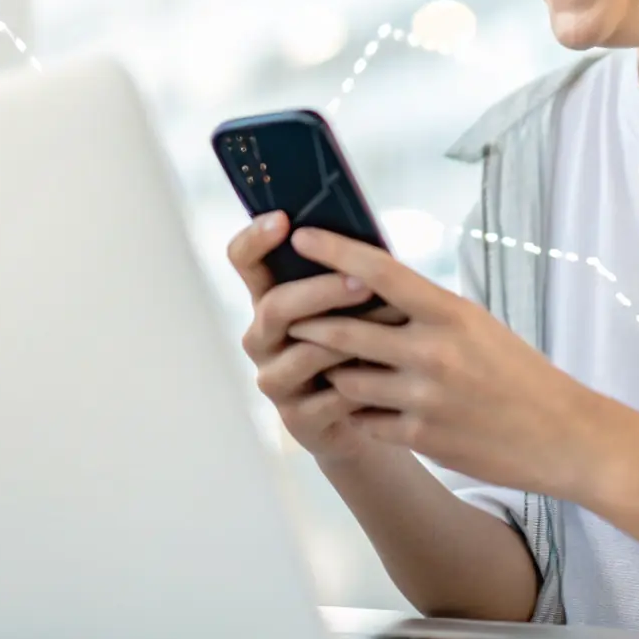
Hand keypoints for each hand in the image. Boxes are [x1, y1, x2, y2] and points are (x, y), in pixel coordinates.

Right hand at [228, 212, 390, 463]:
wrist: (366, 415)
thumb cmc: (363, 342)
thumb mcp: (352, 303)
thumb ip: (349, 272)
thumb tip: (370, 238)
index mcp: (269, 298)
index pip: (244, 260)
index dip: (256, 238)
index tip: (283, 220)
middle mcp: (261, 337)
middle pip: (275, 306)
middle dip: (322, 291)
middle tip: (363, 281)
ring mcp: (274, 379)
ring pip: (305, 352)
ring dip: (351, 337)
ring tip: (393, 324)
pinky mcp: (297, 419)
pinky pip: (330, 396)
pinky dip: (364, 381)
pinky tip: (391, 373)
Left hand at [283, 226, 605, 495]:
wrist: (561, 435)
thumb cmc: (517, 372)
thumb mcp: (478, 325)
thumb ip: (427, 311)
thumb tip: (375, 288)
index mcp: (450, 312)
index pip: (381, 272)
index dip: (335, 252)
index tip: (302, 238)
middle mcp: (433, 351)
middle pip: (345, 330)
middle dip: (310, 324)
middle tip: (289, 316)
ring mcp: (424, 397)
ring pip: (347, 379)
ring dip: (335, 374)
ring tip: (333, 367)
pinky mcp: (421, 437)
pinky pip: (366, 421)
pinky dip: (361, 413)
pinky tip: (368, 410)